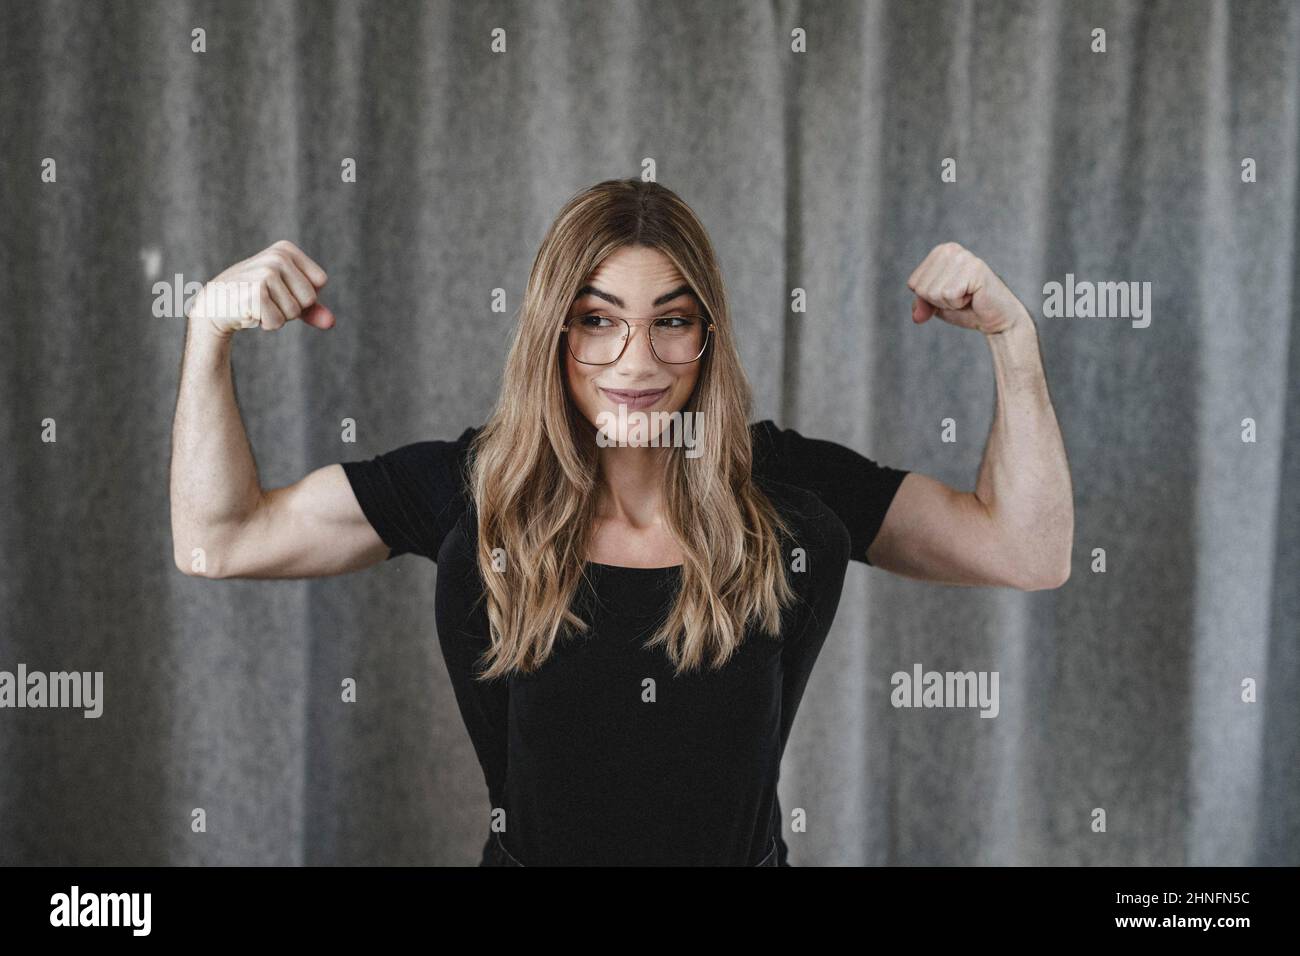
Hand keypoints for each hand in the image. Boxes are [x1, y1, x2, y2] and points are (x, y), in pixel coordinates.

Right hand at [186, 240, 332, 336]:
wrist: (215, 305)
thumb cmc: (254, 299)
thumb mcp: (287, 298)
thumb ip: (312, 309)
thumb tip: (331, 322)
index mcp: (286, 250)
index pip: (320, 282)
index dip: (303, 295)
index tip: (280, 290)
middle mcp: (277, 257)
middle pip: (310, 298)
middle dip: (291, 309)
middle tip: (267, 301)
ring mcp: (266, 273)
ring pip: (294, 312)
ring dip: (277, 317)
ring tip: (257, 305)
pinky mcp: (255, 293)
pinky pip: (278, 321)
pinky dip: (266, 324)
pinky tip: (250, 312)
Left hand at [906, 242, 1027, 334]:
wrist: (997, 318)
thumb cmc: (968, 308)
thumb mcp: (936, 306)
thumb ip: (921, 305)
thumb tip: (916, 316)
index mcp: (940, 252)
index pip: (913, 283)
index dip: (929, 299)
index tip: (950, 295)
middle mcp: (950, 249)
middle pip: (921, 288)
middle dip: (939, 301)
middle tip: (961, 297)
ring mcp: (963, 257)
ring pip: (933, 292)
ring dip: (949, 303)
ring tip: (968, 296)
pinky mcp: (974, 269)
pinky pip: (948, 294)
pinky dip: (958, 303)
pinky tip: (974, 297)